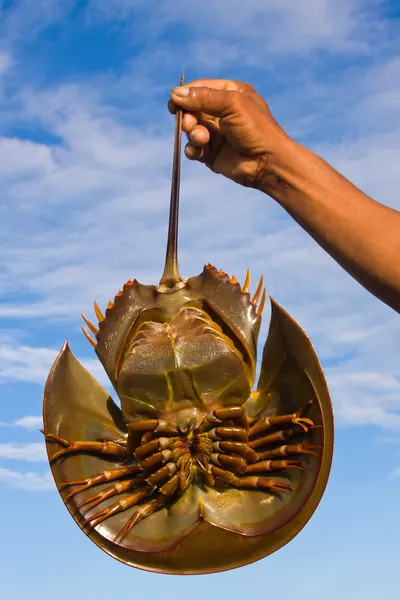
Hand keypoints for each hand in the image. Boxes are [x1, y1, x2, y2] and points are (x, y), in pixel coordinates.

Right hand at [169, 79, 290, 189]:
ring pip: (191, 129)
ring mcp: (217, 133)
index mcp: (230, 93)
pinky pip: (194, 148)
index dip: (185, 95)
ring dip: (192, 134)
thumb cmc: (256, 129)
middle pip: (192, 109)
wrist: (268, 163)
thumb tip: (174, 93)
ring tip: (201, 140)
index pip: (200, 88)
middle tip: (190, 124)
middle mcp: (222, 112)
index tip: (173, 103)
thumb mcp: (231, 104)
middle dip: (188, 117)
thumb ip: (203, 97)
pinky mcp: (212, 153)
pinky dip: (193, 150)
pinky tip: (200, 152)